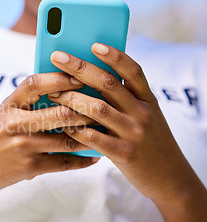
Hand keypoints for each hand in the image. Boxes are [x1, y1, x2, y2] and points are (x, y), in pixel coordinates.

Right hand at [0, 72, 97, 199]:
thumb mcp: (2, 115)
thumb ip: (27, 103)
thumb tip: (63, 90)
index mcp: (7, 105)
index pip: (35, 83)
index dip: (59, 78)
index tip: (80, 76)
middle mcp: (15, 124)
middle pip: (59, 112)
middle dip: (86, 110)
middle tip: (105, 105)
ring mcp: (23, 146)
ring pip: (67, 138)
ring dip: (90, 135)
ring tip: (107, 130)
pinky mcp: (29, 167)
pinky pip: (64, 162)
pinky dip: (82, 160)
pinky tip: (94, 156)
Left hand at [47, 43, 194, 203]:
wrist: (169, 177)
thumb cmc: (149, 141)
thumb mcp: (145, 115)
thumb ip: (125, 98)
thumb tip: (90, 77)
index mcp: (148, 99)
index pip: (133, 70)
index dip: (114, 56)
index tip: (94, 44)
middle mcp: (142, 113)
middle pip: (108, 84)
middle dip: (79, 68)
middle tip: (57, 57)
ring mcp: (134, 133)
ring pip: (97, 109)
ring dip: (71, 98)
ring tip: (52, 93)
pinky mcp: (124, 154)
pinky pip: (94, 137)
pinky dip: (75, 128)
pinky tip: (61, 123)